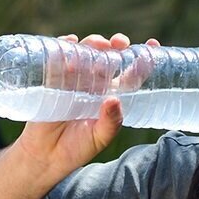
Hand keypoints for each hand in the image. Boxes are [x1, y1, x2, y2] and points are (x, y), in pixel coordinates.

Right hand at [14, 33, 161, 181]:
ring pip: (86, 53)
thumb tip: (114, 100)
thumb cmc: (76, 148)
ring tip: (97, 45)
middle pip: (108, 57)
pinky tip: (70, 42)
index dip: (141, 59)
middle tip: (119, 42)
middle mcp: (95, 84)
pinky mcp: (53, 80)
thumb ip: (110, 122)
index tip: (152, 44)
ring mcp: (74, 80)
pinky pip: (59, 57)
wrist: (46, 156)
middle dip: (116, 45)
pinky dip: (64, 46)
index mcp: (111, 96)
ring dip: (93, 43)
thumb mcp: (99, 138)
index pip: (130, 73)